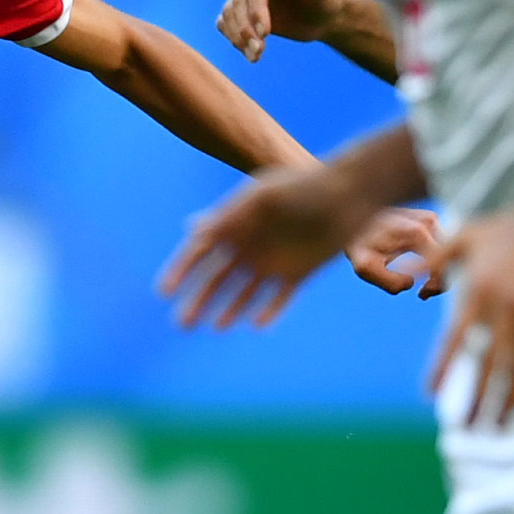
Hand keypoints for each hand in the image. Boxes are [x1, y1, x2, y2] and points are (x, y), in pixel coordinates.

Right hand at [160, 159, 376, 329]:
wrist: (349, 193)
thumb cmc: (303, 186)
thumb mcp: (262, 197)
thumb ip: (229, 216)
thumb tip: (192, 230)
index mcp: (237, 224)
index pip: (200, 251)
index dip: (180, 270)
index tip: (164, 291)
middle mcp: (251, 246)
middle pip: (217, 279)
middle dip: (198, 300)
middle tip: (181, 324)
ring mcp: (273, 262)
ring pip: (244, 293)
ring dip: (228, 310)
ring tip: (214, 327)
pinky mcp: (298, 274)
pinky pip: (278, 299)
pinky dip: (268, 312)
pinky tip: (255, 325)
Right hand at [215, 0, 352, 61]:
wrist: (320, 16)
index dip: (256, 9)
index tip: (266, 34)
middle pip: (238, 0)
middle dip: (246, 28)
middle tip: (259, 52)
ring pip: (228, 13)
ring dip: (238, 37)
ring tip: (255, 57)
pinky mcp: (239, 8)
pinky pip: (225, 22)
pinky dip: (233, 38)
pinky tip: (249, 53)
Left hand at [344, 205, 446, 296]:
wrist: (352, 216)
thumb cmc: (358, 244)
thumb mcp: (364, 267)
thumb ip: (388, 281)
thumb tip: (411, 284)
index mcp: (417, 232)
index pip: (442, 265)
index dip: (436, 285)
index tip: (421, 295)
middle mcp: (429, 221)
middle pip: (451, 257)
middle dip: (440, 280)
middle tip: (423, 294)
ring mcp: (431, 218)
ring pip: (449, 252)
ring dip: (439, 272)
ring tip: (423, 287)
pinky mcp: (431, 219)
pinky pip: (443, 245)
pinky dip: (436, 261)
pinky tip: (423, 274)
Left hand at [425, 203, 513, 427]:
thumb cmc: (508, 229)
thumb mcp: (465, 237)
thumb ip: (433, 259)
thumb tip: (403, 276)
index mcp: (478, 288)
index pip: (455, 339)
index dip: (442, 369)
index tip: (429, 395)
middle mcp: (504, 304)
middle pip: (487, 363)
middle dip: (476, 399)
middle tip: (465, 427)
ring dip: (505, 401)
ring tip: (496, 426)